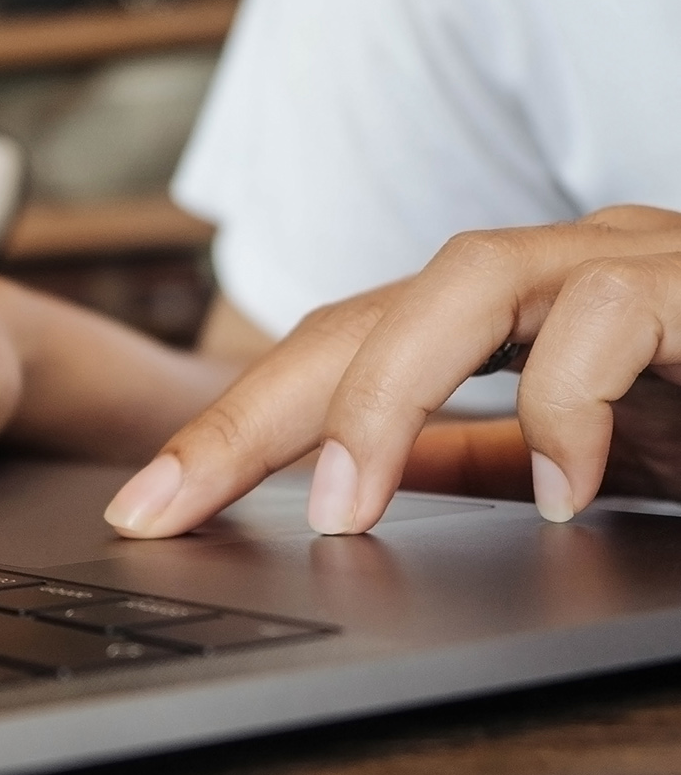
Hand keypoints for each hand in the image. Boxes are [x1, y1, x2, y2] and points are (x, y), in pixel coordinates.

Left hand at [104, 206, 680, 537]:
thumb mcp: (578, 455)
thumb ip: (470, 458)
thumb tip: (347, 490)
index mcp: (502, 319)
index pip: (330, 353)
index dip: (227, 424)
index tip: (142, 511)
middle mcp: (551, 274)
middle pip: (359, 313)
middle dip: (247, 410)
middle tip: (165, 505)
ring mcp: (631, 263)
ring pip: (463, 281)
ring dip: (382, 395)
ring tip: (337, 506)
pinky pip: (617, 320)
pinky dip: (571, 404)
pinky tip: (562, 489)